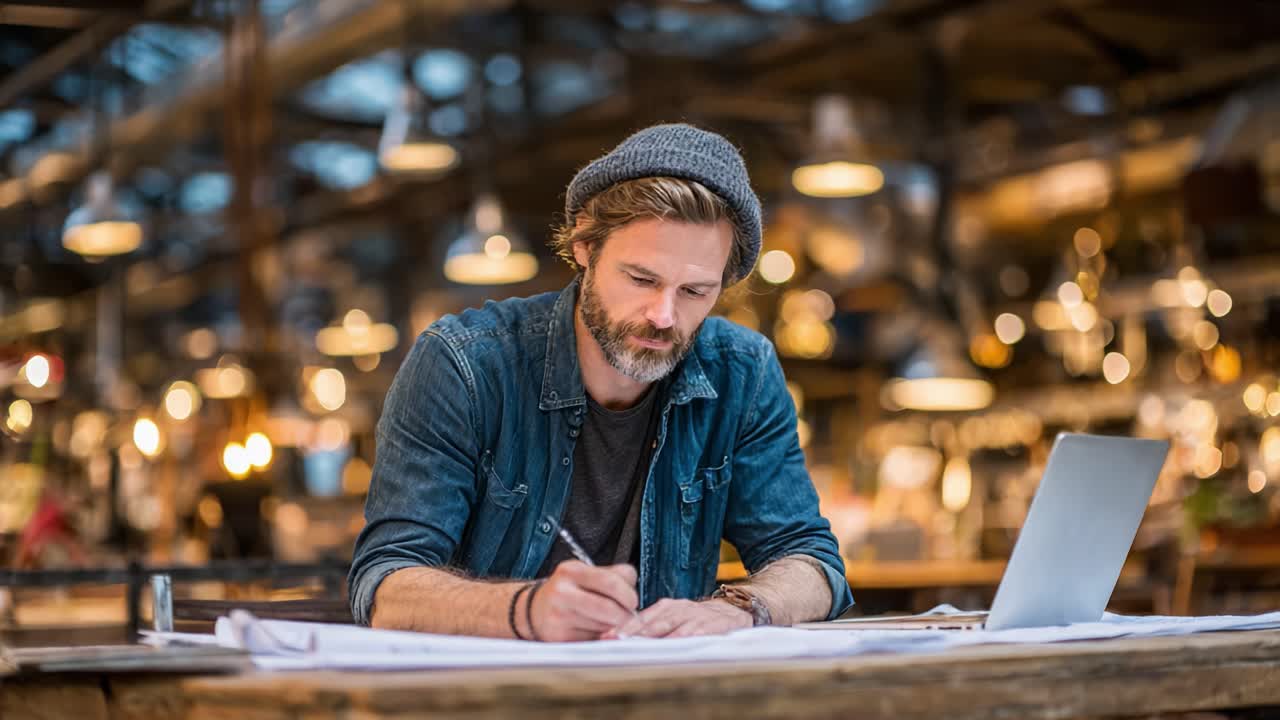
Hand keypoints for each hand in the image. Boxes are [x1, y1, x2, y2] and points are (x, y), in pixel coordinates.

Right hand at [528, 561, 637, 641]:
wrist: (534, 611)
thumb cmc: (570, 591)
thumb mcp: (586, 574)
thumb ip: (614, 577)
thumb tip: (634, 599)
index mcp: (572, 571)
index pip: (611, 581)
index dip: (629, 593)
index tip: (633, 601)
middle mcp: (562, 592)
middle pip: (610, 608)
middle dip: (626, 616)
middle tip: (631, 618)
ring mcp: (559, 616)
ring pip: (604, 626)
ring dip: (614, 628)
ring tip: (608, 622)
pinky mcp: (560, 638)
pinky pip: (593, 641)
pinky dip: (601, 639)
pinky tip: (594, 632)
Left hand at [601, 598, 750, 639]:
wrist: (732, 612)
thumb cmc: (696, 619)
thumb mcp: (674, 618)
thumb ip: (652, 627)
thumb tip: (622, 639)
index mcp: (666, 606)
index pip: (641, 617)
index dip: (624, 627)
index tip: (607, 635)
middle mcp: (679, 609)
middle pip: (654, 622)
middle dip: (634, 632)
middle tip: (617, 640)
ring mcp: (696, 616)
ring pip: (673, 625)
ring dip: (656, 636)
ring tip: (642, 645)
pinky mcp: (713, 624)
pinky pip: (699, 631)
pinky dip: (687, 637)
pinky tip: (678, 643)